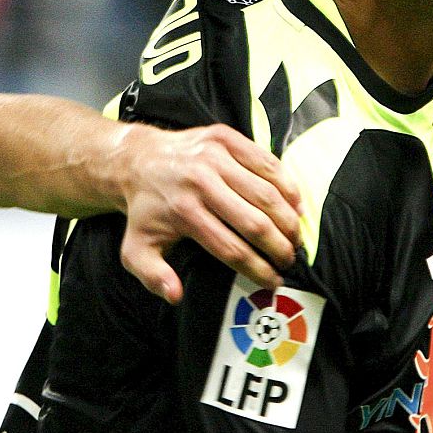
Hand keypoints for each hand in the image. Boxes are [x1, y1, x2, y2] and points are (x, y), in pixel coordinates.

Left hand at [117, 122, 303, 300]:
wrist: (138, 160)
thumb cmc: (146, 209)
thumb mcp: (137, 248)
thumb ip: (152, 276)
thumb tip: (175, 295)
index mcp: (183, 212)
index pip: (232, 250)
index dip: (258, 270)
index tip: (274, 281)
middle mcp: (200, 183)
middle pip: (254, 223)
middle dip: (279, 247)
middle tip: (289, 260)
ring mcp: (214, 157)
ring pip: (266, 194)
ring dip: (288, 220)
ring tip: (295, 237)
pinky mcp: (225, 138)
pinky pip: (267, 163)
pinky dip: (287, 186)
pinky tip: (295, 206)